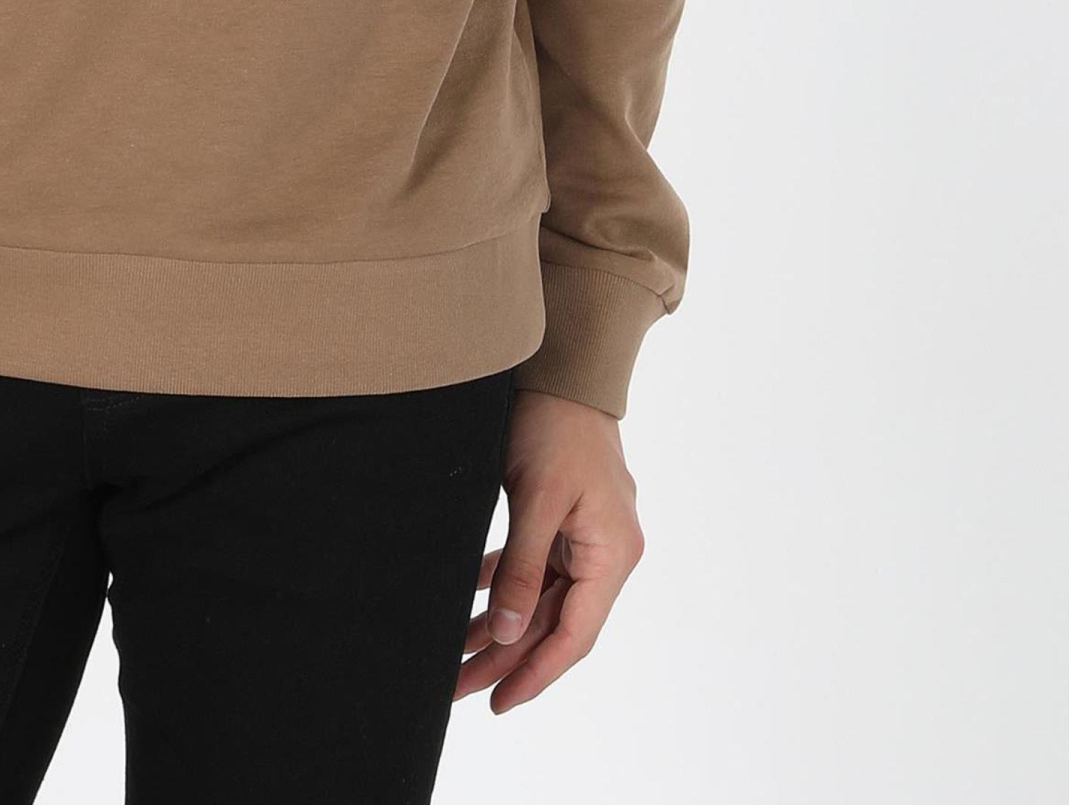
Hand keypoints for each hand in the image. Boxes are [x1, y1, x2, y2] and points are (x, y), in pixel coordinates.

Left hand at [455, 388, 644, 713]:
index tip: (497, 702)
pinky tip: (471, 605)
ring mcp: (587, 537)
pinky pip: (534, 568)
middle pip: (554, 622)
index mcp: (612, 554)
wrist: (564, 367)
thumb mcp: (537, 498)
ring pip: (541, 599)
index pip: (574, 635)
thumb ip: (525, 568)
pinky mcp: (565, 520)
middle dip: (506, 658)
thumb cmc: (555, 424)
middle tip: (457, 689)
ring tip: (455, 657)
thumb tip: (510, 633)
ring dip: (500, 626)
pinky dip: (504, 586)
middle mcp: (606, 553)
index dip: (535, 673)